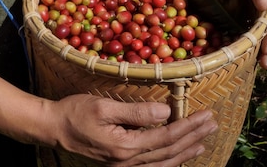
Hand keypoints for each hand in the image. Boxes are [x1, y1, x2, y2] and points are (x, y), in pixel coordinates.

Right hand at [47, 94, 217, 165]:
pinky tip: (179, 155)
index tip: (205, 115)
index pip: (166, 136)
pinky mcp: (120, 165)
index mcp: (125, 147)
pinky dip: (169, 161)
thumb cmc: (76, 112)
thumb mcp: (104, 107)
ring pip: (163, 163)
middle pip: (169, 151)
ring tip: (203, 142)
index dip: (188, 126)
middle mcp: (128, 162)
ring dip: (185, 151)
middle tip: (212, 124)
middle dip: (193, 137)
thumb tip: (166, 111)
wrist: (54, 128)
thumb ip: (136, 111)